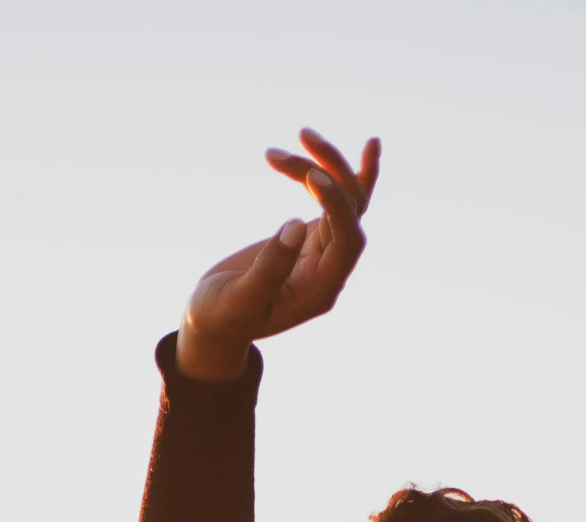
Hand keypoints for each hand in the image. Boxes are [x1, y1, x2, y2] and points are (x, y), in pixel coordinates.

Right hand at [175, 126, 380, 382]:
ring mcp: (323, 252)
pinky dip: (351, 176)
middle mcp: (329, 271)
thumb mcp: (239, 300)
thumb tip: (297, 226)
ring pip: (344, 201)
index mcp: (318, 292)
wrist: (213, 321)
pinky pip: (340, 203)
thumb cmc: (221, 317)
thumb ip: (269, 270)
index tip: (311, 177)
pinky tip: (372, 145)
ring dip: (326, 165)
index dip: (338, 206)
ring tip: (301, 135)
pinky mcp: (311, 236)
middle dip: (328, 174)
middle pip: (350, 214)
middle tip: (298, 141)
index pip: (346, 243)